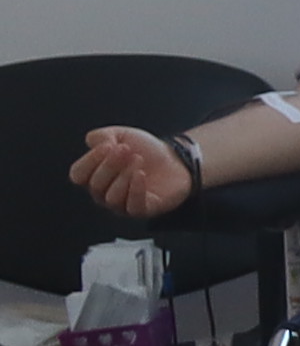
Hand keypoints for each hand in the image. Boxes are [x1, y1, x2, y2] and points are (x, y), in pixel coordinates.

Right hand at [70, 127, 192, 223]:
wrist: (175, 159)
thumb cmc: (145, 150)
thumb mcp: (121, 135)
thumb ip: (102, 135)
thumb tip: (92, 142)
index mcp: (94, 176)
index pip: (78, 175)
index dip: (90, 160)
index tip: (108, 145)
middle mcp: (104, 193)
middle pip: (95, 185)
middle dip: (110, 164)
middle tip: (126, 149)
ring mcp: (123, 204)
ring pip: (112, 197)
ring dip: (124, 175)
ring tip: (138, 159)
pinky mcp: (143, 210)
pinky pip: (133, 207)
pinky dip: (135, 190)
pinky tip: (141, 174)